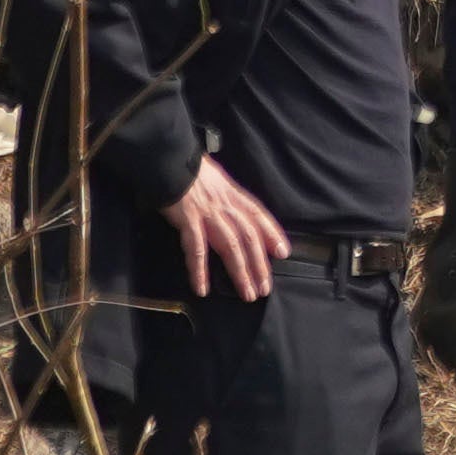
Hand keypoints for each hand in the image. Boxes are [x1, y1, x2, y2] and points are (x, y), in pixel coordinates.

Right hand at [163, 155, 284, 300]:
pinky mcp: (188, 221)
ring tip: (247, 293)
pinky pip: (196, 249)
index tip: (284, 253)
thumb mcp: (220, 182)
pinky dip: (199, 270)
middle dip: (259, 265)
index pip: (259, 216)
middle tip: (264, 288)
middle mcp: (226, 206)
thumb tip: (241, 216)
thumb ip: (231, 199)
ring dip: (240, 272)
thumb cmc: (193, 173)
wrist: (171, 161)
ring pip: (230, 246)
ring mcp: (208, 214)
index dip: (273, 234)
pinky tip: (202, 288)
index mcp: (235, 196)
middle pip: (249, 238)